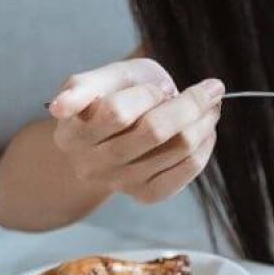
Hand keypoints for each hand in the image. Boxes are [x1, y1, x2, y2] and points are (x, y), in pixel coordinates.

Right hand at [49, 58, 222, 203]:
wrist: (117, 135)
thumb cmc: (113, 96)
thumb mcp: (101, 79)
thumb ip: (85, 85)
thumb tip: (61, 105)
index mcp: (72, 134)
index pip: (116, 113)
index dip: (148, 94)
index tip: (164, 85)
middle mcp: (91, 165)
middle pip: (154, 132)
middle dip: (190, 104)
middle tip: (212, 89)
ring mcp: (119, 183)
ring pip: (179, 148)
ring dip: (205, 121)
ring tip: (211, 106)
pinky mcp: (147, 195)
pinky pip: (189, 169)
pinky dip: (206, 145)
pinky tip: (206, 130)